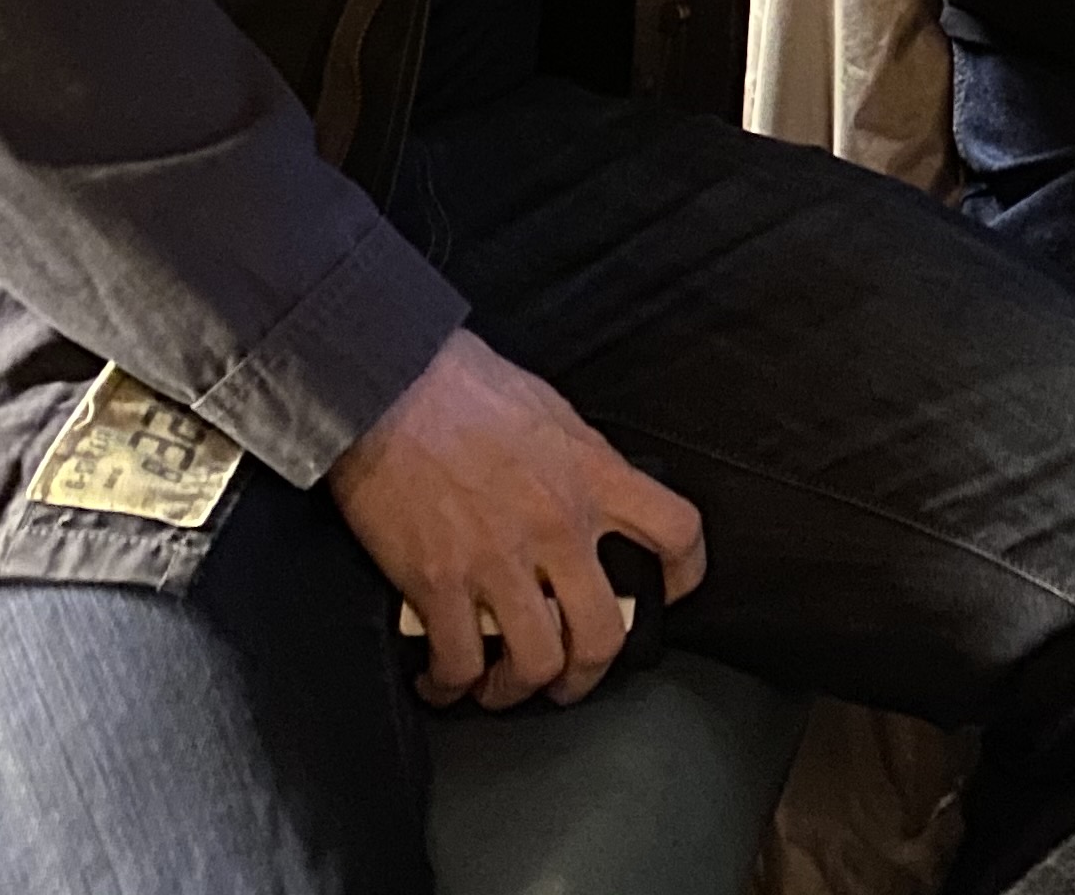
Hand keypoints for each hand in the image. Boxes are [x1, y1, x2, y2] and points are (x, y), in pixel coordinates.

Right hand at [326, 328, 706, 710]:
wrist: (389, 386)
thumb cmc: (465, 388)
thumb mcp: (554, 413)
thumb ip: (583, 463)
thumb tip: (593, 497)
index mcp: (595, 476)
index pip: (676, 532)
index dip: (685, 574)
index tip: (668, 593)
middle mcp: (558, 525)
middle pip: (604, 632)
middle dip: (589, 671)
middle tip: (572, 676)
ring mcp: (498, 559)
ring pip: (536, 662)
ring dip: (520, 689)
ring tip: (504, 688)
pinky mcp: (438, 582)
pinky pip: (458, 661)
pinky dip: (450, 685)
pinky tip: (443, 681)